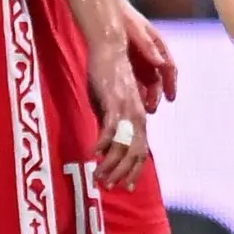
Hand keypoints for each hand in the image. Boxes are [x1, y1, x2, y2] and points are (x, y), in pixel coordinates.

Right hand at [87, 49, 148, 189]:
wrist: (110, 48)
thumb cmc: (109, 74)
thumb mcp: (112, 103)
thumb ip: (112, 122)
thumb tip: (107, 142)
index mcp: (139, 118)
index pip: (141, 151)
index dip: (135, 170)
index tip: (127, 186)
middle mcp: (137, 116)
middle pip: (134, 153)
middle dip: (122, 174)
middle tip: (109, 186)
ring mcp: (126, 110)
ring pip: (123, 145)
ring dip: (110, 164)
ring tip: (98, 175)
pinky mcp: (113, 102)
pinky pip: (110, 128)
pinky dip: (102, 143)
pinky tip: (93, 153)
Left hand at [120, 0, 177, 113]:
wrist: (105, 10)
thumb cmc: (124, 16)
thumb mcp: (137, 29)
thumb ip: (148, 46)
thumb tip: (161, 64)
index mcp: (158, 47)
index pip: (169, 69)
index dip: (171, 85)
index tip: (170, 98)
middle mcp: (150, 56)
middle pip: (156, 80)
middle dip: (155, 96)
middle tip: (150, 109)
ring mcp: (137, 60)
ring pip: (143, 83)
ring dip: (143, 96)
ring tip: (137, 108)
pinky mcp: (124, 63)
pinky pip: (130, 79)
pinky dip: (130, 89)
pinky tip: (125, 99)